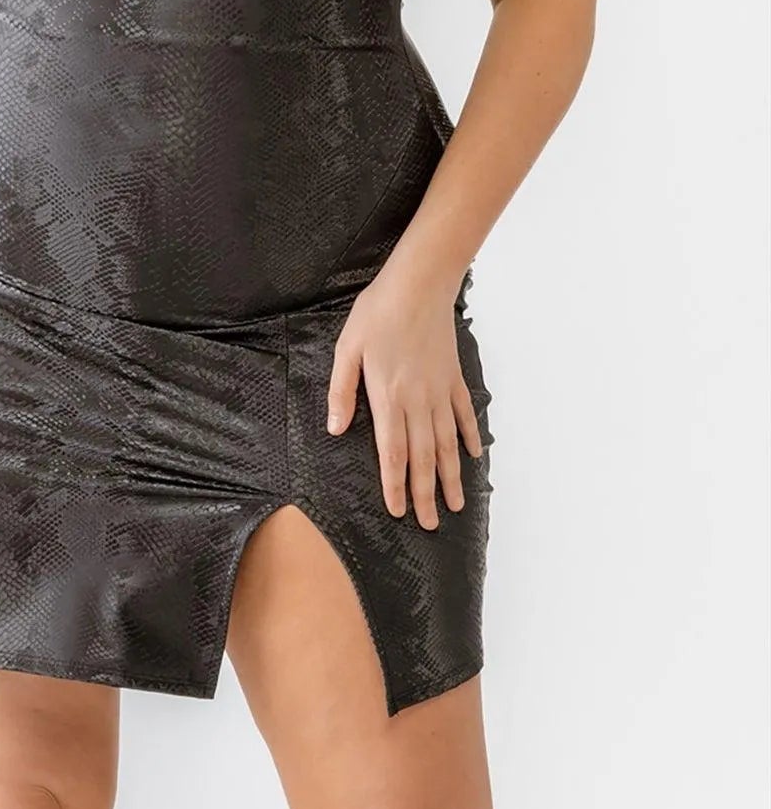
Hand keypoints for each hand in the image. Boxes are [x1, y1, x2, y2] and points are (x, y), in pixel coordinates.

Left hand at [326, 272, 482, 528]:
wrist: (419, 284)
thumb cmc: (378, 313)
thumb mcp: (347, 348)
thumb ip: (342, 390)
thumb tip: (335, 427)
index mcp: (389, 396)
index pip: (393, 452)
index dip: (396, 484)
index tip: (398, 511)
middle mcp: (418, 400)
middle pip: (423, 456)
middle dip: (426, 493)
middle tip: (432, 524)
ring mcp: (440, 390)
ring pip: (447, 442)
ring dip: (451, 475)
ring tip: (457, 503)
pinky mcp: (454, 376)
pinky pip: (463, 414)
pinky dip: (470, 436)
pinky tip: (474, 455)